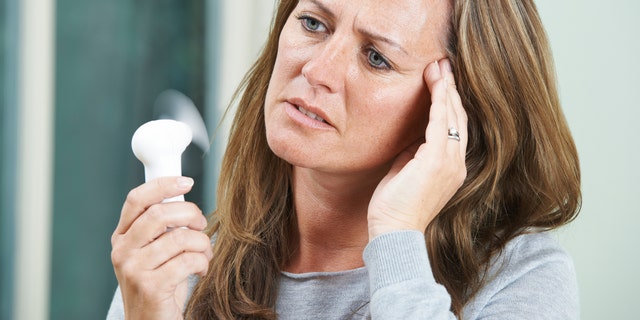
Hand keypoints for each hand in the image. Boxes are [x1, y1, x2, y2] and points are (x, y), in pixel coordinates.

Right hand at [111, 177, 212, 319]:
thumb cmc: (159, 286)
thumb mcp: (154, 253)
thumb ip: (161, 228)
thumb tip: (183, 199)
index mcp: (122, 238)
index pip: (137, 199)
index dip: (163, 185)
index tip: (187, 182)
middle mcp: (123, 251)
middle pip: (160, 214)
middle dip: (191, 214)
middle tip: (201, 225)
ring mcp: (134, 269)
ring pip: (179, 238)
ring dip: (202, 243)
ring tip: (204, 254)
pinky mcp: (151, 286)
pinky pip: (187, 261)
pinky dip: (202, 262)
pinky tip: (201, 270)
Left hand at [368, 59, 466, 239]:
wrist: (394, 231)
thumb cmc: (395, 206)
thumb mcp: (406, 172)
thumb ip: (413, 153)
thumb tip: (412, 135)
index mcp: (450, 167)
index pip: (454, 128)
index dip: (449, 102)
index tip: (442, 80)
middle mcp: (456, 164)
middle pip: (458, 117)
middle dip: (451, 89)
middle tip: (444, 63)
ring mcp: (449, 162)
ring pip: (452, 116)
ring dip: (446, 88)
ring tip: (440, 65)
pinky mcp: (437, 161)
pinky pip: (441, 123)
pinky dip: (439, 100)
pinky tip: (436, 82)